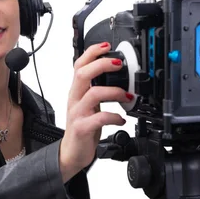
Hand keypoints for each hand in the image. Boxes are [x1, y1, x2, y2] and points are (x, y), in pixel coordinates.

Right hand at [60, 42, 131, 180]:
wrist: (72, 152)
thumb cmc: (83, 126)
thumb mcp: (89, 104)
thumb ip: (97, 88)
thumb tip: (113, 73)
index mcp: (77, 91)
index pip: (79, 65)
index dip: (92, 53)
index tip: (107, 46)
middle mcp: (75, 99)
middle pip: (83, 74)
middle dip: (102, 64)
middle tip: (119, 64)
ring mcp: (77, 113)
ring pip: (93, 94)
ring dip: (114, 92)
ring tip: (127, 95)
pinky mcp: (82, 128)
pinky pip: (99, 118)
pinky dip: (114, 116)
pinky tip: (121, 119)